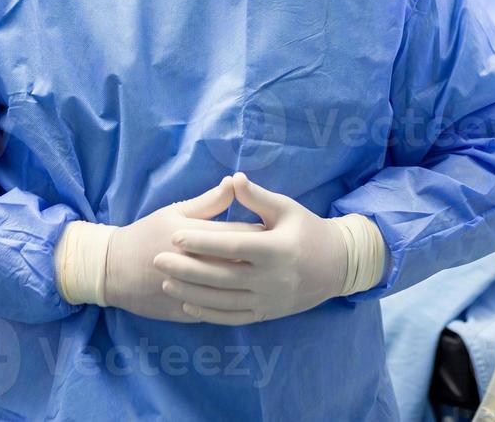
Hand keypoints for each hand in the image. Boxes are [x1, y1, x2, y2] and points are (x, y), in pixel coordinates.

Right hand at [81, 177, 260, 321]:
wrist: (114, 271)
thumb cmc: (147, 234)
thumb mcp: (174, 212)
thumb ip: (209, 201)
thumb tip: (235, 182)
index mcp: (194, 236)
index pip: (238, 234)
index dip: (261, 232)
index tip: (276, 229)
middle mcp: (195, 264)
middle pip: (241, 262)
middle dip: (262, 258)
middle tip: (279, 253)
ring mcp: (192, 291)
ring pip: (233, 289)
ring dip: (252, 282)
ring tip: (267, 273)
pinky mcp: (188, 312)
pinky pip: (219, 310)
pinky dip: (235, 303)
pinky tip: (249, 295)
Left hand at [152, 173, 372, 324]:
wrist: (336, 266)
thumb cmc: (308, 231)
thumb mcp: (287, 209)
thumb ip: (258, 197)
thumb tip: (233, 178)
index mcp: (276, 249)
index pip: (232, 246)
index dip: (202, 241)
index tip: (175, 234)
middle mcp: (272, 278)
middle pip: (221, 276)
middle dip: (186, 269)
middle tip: (157, 260)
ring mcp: (269, 300)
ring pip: (223, 301)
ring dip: (191, 293)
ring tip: (165, 283)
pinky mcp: (267, 314)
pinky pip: (233, 317)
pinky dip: (209, 313)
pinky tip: (188, 305)